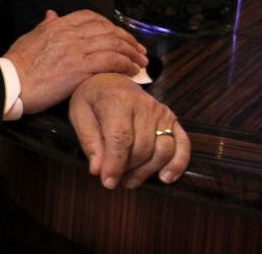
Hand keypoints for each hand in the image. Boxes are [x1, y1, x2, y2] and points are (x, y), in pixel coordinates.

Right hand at [4, 10, 146, 113]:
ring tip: (142, 62)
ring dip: (132, 52)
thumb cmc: (18, 64)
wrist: (11, 82)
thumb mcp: (30, 37)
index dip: (110, 24)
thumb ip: (45, 26)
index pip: (91, 17)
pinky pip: (111, 61)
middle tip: (139, 50)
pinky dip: (126, 64)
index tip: (120, 35)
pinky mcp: (80, 68)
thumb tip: (52, 14)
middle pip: (107, 29)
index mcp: (57, 25)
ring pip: (113, 44)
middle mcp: (69, 33)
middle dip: (127, 39)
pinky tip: (132, 71)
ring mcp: (75, 49)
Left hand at [69, 73, 189, 188]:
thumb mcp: (79, 115)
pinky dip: (177, 163)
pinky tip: (165, 177)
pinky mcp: (171, 118)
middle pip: (142, 147)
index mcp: (117, 100)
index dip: (116, 164)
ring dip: (148, 171)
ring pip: (162, 149)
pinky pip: (182, 144)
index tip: (108, 182)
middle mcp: (143, 104)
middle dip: (129, 170)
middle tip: (116, 180)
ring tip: (130, 180)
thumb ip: (89, 142)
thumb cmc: (92, 99)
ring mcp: (160, 111)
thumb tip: (97, 170)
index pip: (121, 138)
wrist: (109, 79)